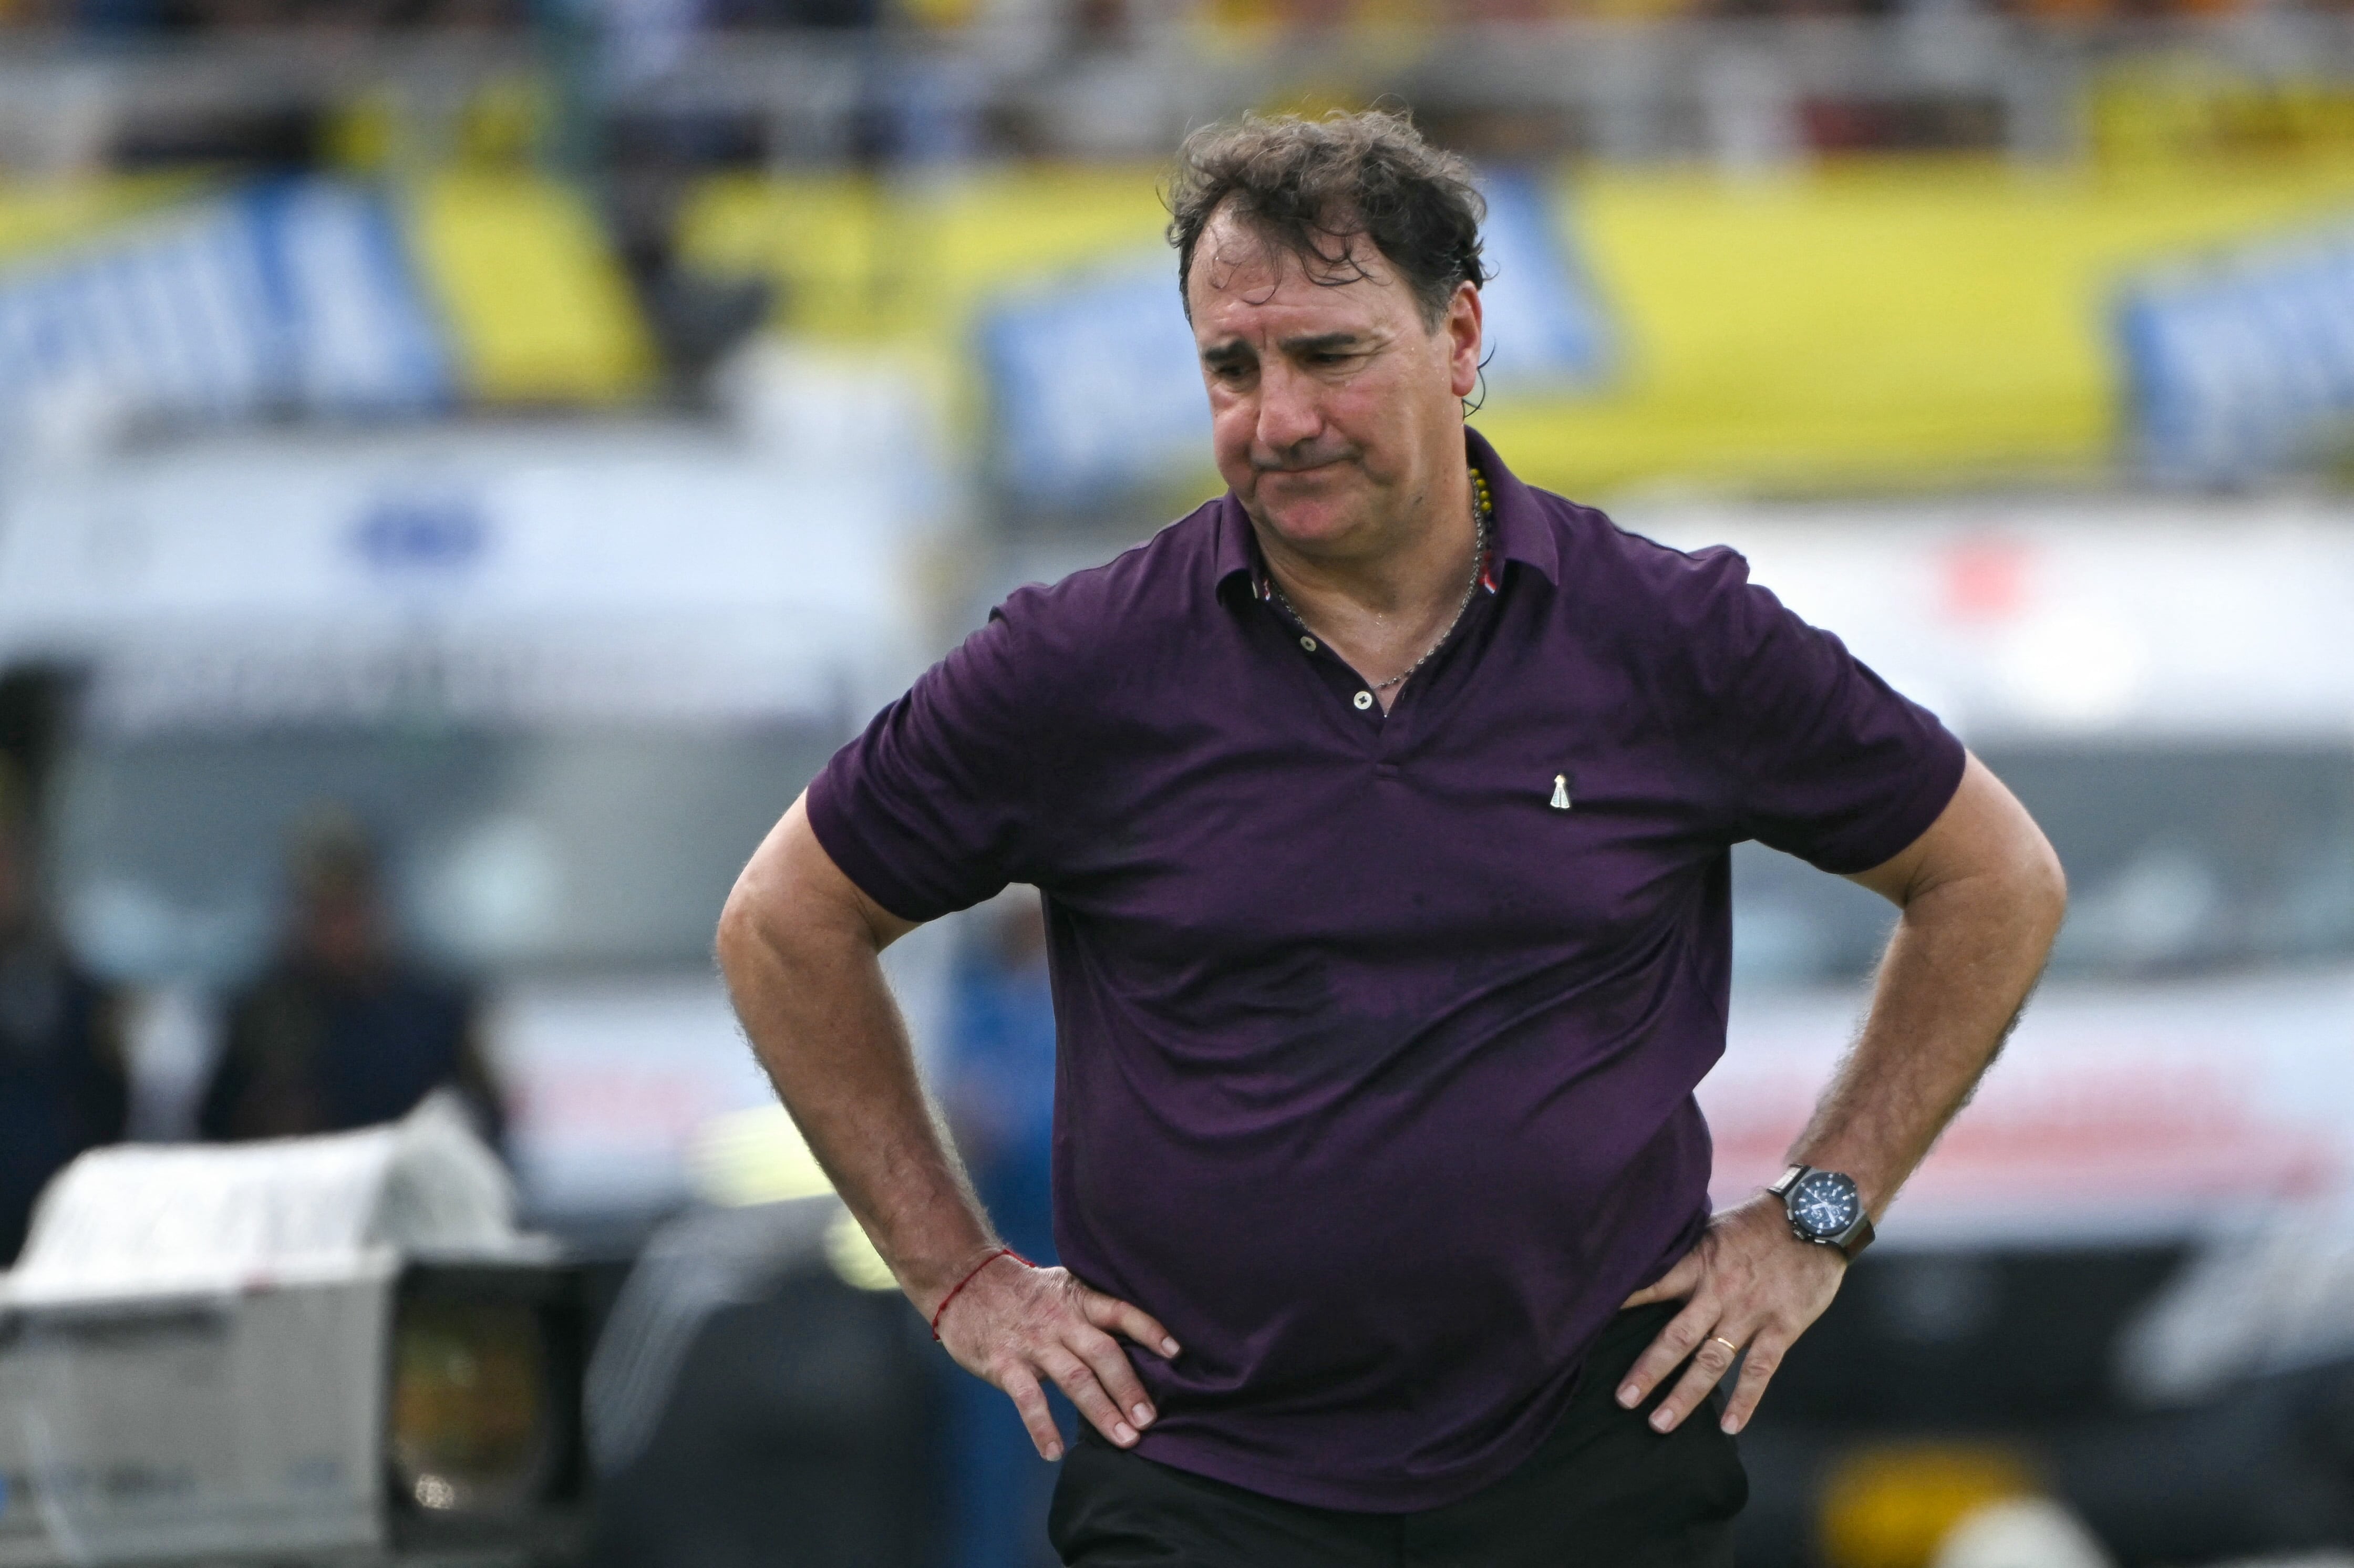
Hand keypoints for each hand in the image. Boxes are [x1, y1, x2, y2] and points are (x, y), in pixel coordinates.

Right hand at [931, 1250, 1181, 1460]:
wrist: (963, 1279)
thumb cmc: (1022, 1292)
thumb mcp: (1061, 1288)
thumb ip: (1091, 1312)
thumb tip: (1135, 1343)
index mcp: (1078, 1299)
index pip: (1120, 1311)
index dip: (1149, 1329)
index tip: (1176, 1352)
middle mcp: (1060, 1320)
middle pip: (1103, 1353)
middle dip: (1129, 1388)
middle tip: (1150, 1419)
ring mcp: (1033, 1343)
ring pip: (1074, 1378)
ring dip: (1101, 1411)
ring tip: (1125, 1439)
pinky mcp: (1004, 1363)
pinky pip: (1028, 1399)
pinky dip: (1042, 1427)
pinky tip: (1055, 1452)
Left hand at [1614, 1193, 1847, 1435]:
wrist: (1817, 1216)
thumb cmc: (1760, 1221)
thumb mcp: (1714, 1227)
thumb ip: (1686, 1253)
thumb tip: (1646, 1262)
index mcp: (1699, 1263)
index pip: (1652, 1286)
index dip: (1623, 1305)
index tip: (1591, 1325)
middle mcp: (1720, 1292)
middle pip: (1677, 1338)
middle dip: (1648, 1371)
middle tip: (1623, 1400)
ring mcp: (1750, 1314)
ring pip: (1712, 1361)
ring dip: (1686, 1396)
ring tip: (1660, 1423)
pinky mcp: (1782, 1328)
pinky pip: (1760, 1371)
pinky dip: (1745, 1400)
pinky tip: (1731, 1427)